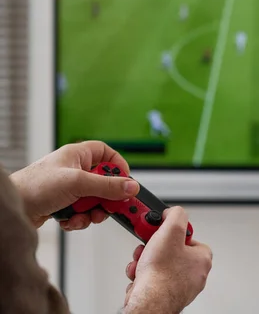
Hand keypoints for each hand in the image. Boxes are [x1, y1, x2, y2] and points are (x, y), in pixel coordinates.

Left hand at [10, 141, 139, 228]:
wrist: (12, 210)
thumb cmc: (33, 187)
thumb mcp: (78, 183)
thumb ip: (107, 186)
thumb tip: (131, 187)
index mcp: (77, 155)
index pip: (106, 153)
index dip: (118, 165)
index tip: (126, 180)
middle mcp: (74, 170)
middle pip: (103, 182)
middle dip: (105, 197)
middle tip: (108, 206)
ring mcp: (68, 188)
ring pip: (94, 200)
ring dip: (91, 212)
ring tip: (84, 216)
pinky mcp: (62, 204)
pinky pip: (82, 212)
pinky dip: (78, 219)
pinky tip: (69, 220)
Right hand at [123, 207, 212, 313]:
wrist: (148, 302)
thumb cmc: (162, 274)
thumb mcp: (171, 231)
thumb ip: (176, 215)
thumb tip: (174, 212)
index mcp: (202, 259)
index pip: (189, 238)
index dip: (172, 233)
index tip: (162, 231)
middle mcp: (194, 274)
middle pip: (171, 251)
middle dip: (154, 249)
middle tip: (147, 248)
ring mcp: (179, 286)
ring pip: (159, 265)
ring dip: (145, 262)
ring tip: (141, 264)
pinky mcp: (165, 295)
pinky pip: (152, 279)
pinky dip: (142, 277)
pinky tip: (139, 277)